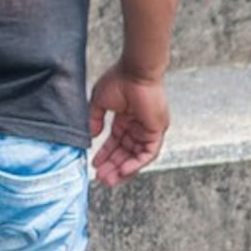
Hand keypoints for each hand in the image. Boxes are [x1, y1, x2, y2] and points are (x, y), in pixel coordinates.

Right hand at [89, 62, 169, 186]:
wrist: (136, 71)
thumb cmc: (120, 79)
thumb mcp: (99, 101)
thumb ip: (95, 119)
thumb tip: (93, 136)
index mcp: (126, 119)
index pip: (116, 143)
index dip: (105, 155)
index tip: (95, 165)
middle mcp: (138, 126)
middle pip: (126, 153)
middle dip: (113, 167)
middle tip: (102, 179)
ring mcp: (148, 130)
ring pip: (136, 156)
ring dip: (123, 169)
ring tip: (109, 179)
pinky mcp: (157, 131)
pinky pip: (148, 153)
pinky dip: (136, 163)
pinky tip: (123, 171)